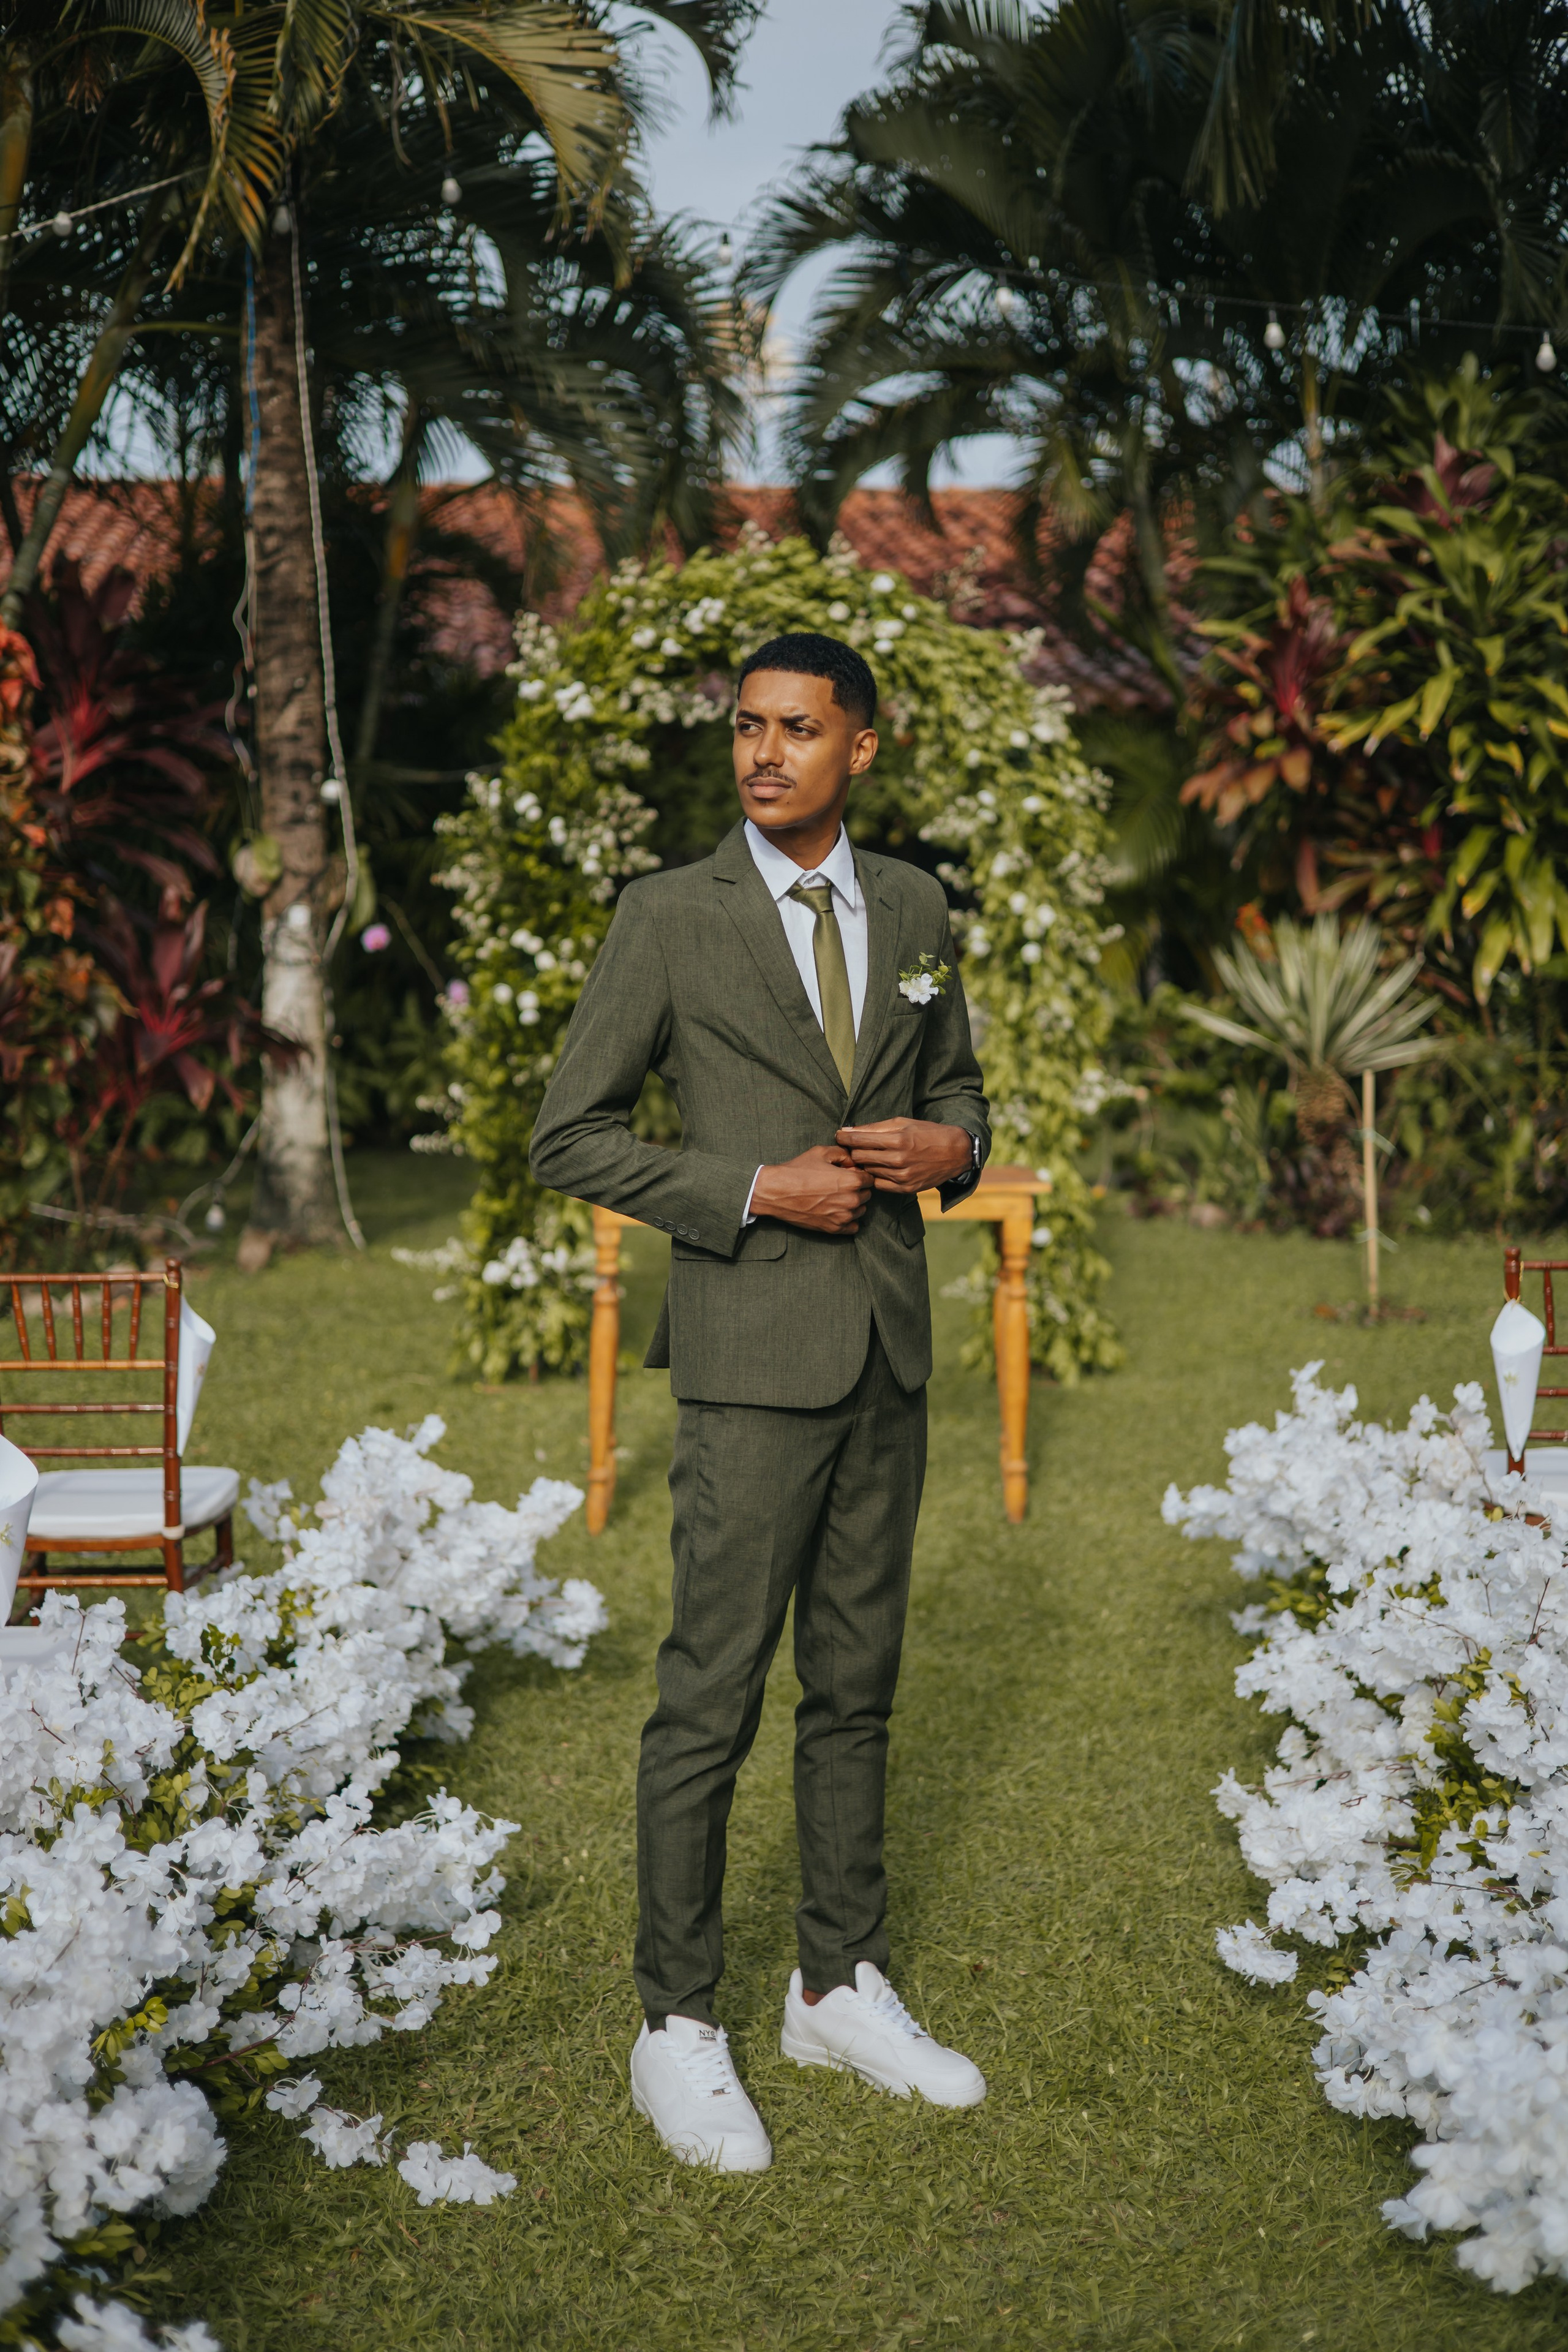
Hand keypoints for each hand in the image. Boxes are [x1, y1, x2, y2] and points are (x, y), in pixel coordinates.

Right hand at [749, 1144, 872, 1234]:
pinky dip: (848, 1220)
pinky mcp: (834, 1229)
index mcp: (852, 1181)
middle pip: (866, 1194)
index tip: (848, 1173)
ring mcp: (843, 1217)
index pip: (869, 1178)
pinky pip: (853, 1227)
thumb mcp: (821, 1152)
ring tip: (835, 1198)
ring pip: (860, 1210)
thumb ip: (843, 1154)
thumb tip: (853, 1161)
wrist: (776, 1192)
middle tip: (839, 1185)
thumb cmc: (798, 1170)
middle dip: (857, 1189)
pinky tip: (836, 1212)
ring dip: (853, 1204)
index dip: (859, 1174)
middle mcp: (851, 1200)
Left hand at [835, 1119, 973, 1194]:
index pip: (860, 1140)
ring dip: (863, 1164)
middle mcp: (899, 1160)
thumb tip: (848, 1130)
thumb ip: (874, 1128)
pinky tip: (878, 1168)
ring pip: (868, 1171)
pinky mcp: (906, 1189)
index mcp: (898, 1140)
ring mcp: (902, 1177)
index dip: (845, 1137)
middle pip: (860, 1157)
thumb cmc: (927, 1133)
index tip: (839, 1135)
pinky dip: (875, 1176)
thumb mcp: (903, 1123)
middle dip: (852, 1151)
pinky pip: (879, 1184)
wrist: (955, 1153)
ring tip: (865, 1156)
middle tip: (851, 1146)